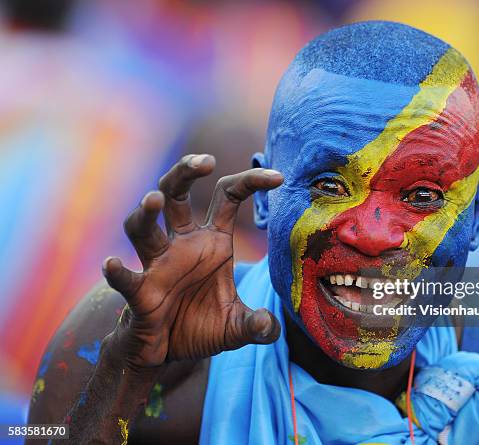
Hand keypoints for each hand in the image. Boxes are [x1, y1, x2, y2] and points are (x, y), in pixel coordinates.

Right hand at [102, 154, 282, 368]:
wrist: (169, 353)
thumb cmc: (202, 327)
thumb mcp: (237, 327)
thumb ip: (256, 325)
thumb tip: (268, 327)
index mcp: (213, 240)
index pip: (227, 197)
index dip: (250, 181)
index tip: (278, 177)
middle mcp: (183, 244)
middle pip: (176, 194)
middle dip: (185, 172)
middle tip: (206, 161)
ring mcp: (158, 265)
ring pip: (144, 227)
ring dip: (147, 212)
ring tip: (154, 199)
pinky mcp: (140, 292)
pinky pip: (127, 278)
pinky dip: (118, 272)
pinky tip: (113, 264)